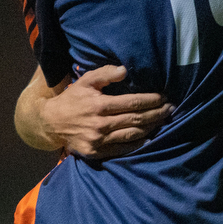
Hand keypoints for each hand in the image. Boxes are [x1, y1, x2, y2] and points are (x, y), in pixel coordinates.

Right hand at [39, 65, 171, 158]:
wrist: (51, 123)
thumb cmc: (72, 99)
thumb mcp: (85, 81)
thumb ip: (104, 74)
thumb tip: (125, 71)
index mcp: (99, 105)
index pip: (132, 103)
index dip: (151, 100)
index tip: (164, 97)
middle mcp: (100, 124)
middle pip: (136, 119)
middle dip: (156, 114)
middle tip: (170, 109)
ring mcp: (99, 140)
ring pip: (132, 135)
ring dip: (151, 128)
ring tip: (163, 121)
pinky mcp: (96, 152)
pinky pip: (122, 149)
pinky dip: (138, 144)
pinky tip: (149, 138)